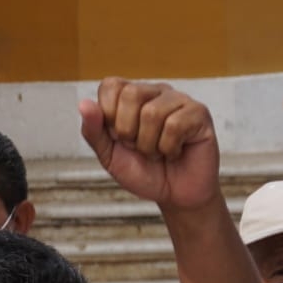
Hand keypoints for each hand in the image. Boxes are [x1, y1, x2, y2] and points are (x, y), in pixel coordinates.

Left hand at [79, 79, 220, 210]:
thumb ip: (94, 131)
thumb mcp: (109, 156)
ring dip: (150, 145)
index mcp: (131, 97)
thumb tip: (84, 103)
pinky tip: (176, 152)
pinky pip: (176, 124)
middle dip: (129, 132)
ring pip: (153, 112)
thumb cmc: (144, 173)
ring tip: (158, 152)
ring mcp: (178, 100)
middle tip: (140, 148)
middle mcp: (155, 92)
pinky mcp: (199, 113)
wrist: (174, 197)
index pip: (111, 86)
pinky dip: (170, 148)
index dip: (109, 117)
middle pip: (131, 94)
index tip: (120, 138)